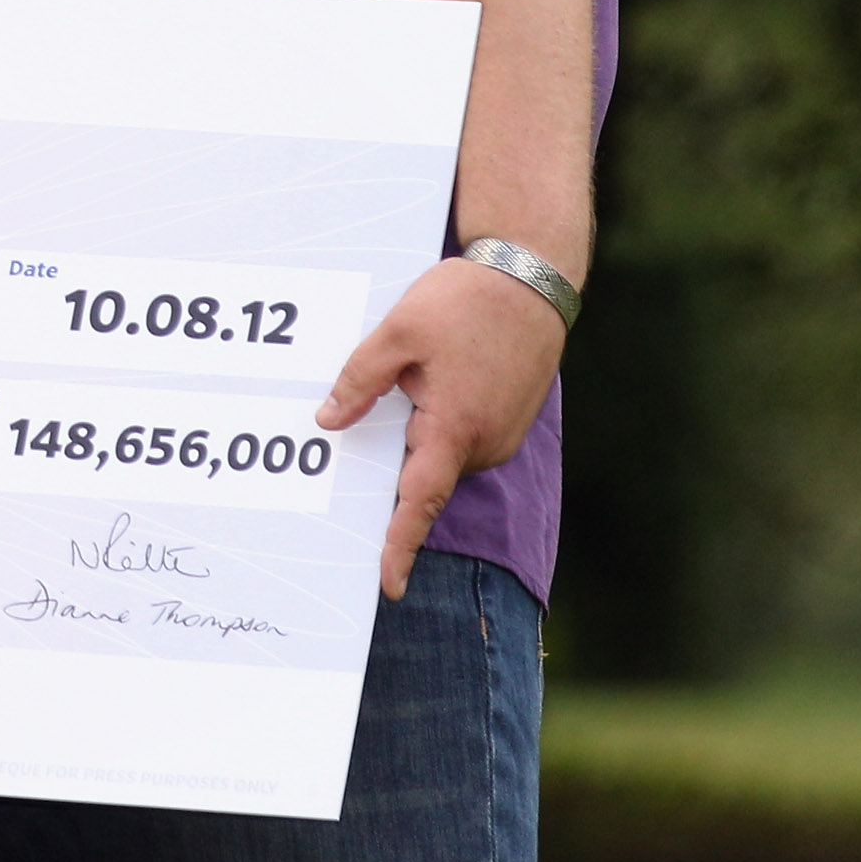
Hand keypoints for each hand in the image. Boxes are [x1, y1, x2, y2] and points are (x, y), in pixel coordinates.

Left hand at [314, 258, 565, 600]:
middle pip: (421, 475)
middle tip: (349, 456)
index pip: (418, 502)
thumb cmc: (467, 301)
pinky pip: (458, 437)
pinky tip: (425, 387)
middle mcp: (483, 443)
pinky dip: (436, 425)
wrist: (531, 278)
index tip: (386, 584)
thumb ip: (359, 381)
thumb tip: (329, 423)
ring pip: (439, 454)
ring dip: (414, 437)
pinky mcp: (505, 420)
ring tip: (402, 390)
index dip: (400, 545)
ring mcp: (499, 435)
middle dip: (388, 468)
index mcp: (454, 428)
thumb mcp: (398, 332)